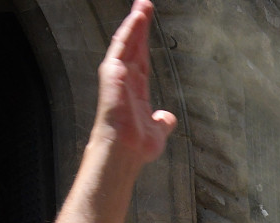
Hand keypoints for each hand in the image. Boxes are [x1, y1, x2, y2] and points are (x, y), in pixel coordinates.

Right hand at [90, 0, 177, 165]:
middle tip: (145, 5)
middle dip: (140, 26)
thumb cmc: (137, 146)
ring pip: (126, 42)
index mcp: (136, 90)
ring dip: (134, 23)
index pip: (141, 59)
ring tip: (143, 5)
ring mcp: (117, 76)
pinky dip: (128, 31)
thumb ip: (162, 123)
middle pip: (134, 46)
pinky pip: (121, 47)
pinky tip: (136, 18)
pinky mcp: (112, 73)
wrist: (125, 152)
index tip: (148, 26)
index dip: (145, 42)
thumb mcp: (157, 131)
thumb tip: (168, 119)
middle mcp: (125, 80)